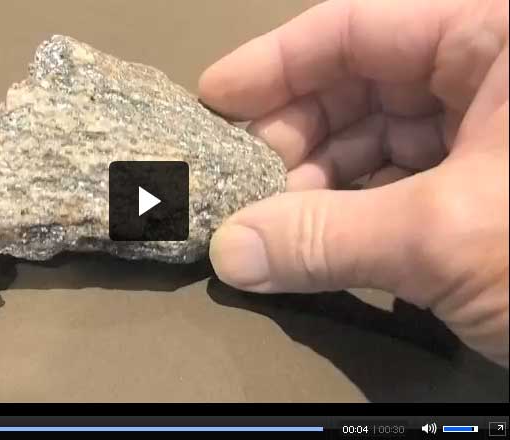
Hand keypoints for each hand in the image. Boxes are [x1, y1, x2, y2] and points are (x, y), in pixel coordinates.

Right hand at [200, 0, 507, 365]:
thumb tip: (229, 253)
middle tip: (239, 186)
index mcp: (498, 35)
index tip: (214, 103)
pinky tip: (319, 242)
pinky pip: (399, 185)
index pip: (356, 26)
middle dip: (292, 139)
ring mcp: (491, 132)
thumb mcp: (447, 239)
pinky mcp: (488, 188)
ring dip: (316, 186)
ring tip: (271, 226)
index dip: (273, 65)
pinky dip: (353, 214)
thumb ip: (327, 241)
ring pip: (376, 142)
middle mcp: (493, 71)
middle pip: (359, 87)